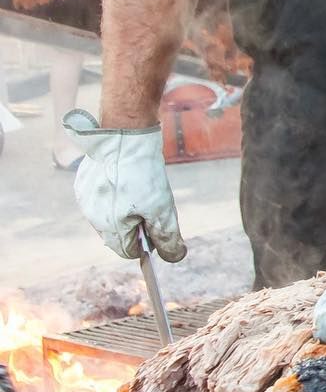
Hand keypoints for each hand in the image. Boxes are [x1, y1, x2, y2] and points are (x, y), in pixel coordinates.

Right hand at [64, 110, 185, 261]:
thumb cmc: (144, 174)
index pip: (127, 250)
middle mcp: (90, 214)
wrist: (125, 134)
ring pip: (111, 213)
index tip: (160, 228)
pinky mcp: (85, 179)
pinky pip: (104, 195)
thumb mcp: (162, 208)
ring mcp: (85, 196)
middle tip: (154, 203)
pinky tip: (129, 176)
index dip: (148, 243)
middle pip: (119, 232)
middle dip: (138, 224)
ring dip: (129, 207)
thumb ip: (166, 236)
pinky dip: (118, 191)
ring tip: (142, 186)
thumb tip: (175, 257)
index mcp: (106, 226)